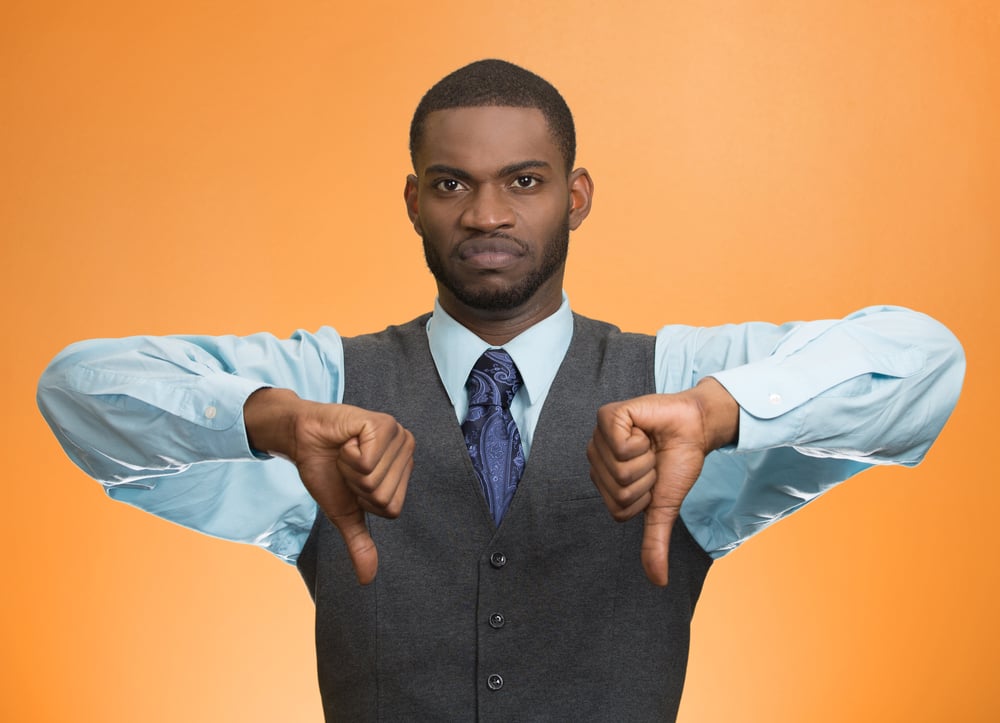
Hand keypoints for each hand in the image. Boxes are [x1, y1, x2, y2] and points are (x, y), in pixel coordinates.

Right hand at [245, 388, 414, 584]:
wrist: (302, 439)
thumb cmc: (326, 471)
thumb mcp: (345, 513)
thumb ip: (360, 543)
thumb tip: (367, 580)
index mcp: (404, 470)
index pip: (391, 509)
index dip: (364, 501)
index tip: (353, 480)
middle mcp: (407, 449)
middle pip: (383, 495)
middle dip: (356, 485)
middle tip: (348, 464)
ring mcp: (397, 435)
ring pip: (374, 480)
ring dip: (350, 469)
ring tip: (346, 452)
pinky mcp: (382, 424)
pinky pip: (366, 462)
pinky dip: (347, 456)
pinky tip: (346, 440)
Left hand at [587, 378, 737, 585]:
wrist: (695, 428)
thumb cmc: (676, 463)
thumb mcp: (664, 507)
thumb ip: (655, 541)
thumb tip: (658, 582)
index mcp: (604, 480)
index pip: (618, 510)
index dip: (644, 499)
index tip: (652, 479)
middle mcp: (596, 458)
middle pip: (619, 491)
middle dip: (646, 479)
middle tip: (652, 459)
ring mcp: (599, 437)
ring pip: (620, 470)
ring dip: (645, 459)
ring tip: (649, 444)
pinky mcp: (608, 416)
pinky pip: (620, 445)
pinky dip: (641, 441)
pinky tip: (643, 430)